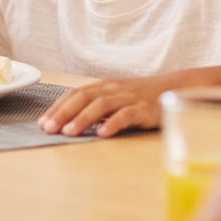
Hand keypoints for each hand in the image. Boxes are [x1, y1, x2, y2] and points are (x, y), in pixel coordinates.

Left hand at [38, 73, 175, 136]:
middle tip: (48, 128)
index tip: (42, 122)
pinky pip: (127, 114)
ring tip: (68, 132)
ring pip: (101, 105)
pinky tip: (102, 133)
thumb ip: (97, 107)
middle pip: (83, 97)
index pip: (75, 93)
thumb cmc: (142, 97)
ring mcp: (129, 98)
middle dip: (63, 113)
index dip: (57, 107)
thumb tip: (68, 123)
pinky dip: (113, 123)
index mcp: (105, 86)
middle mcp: (114, 89)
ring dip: (82, 118)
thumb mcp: (117, 98)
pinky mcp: (145, 109)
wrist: (177, 87)